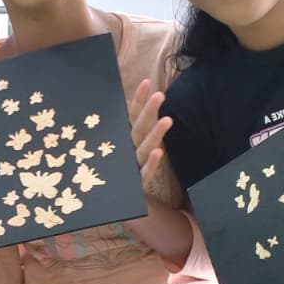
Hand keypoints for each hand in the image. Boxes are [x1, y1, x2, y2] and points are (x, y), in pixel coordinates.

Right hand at [128, 77, 170, 192]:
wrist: (115, 201)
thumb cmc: (122, 167)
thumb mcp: (126, 145)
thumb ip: (131, 125)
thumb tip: (139, 99)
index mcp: (125, 137)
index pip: (132, 114)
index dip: (139, 99)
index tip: (147, 82)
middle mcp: (126, 148)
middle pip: (138, 127)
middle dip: (148, 111)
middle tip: (159, 95)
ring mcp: (131, 165)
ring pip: (143, 147)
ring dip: (155, 134)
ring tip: (168, 120)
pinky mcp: (136, 182)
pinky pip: (144, 172)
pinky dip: (151, 163)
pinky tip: (159, 152)